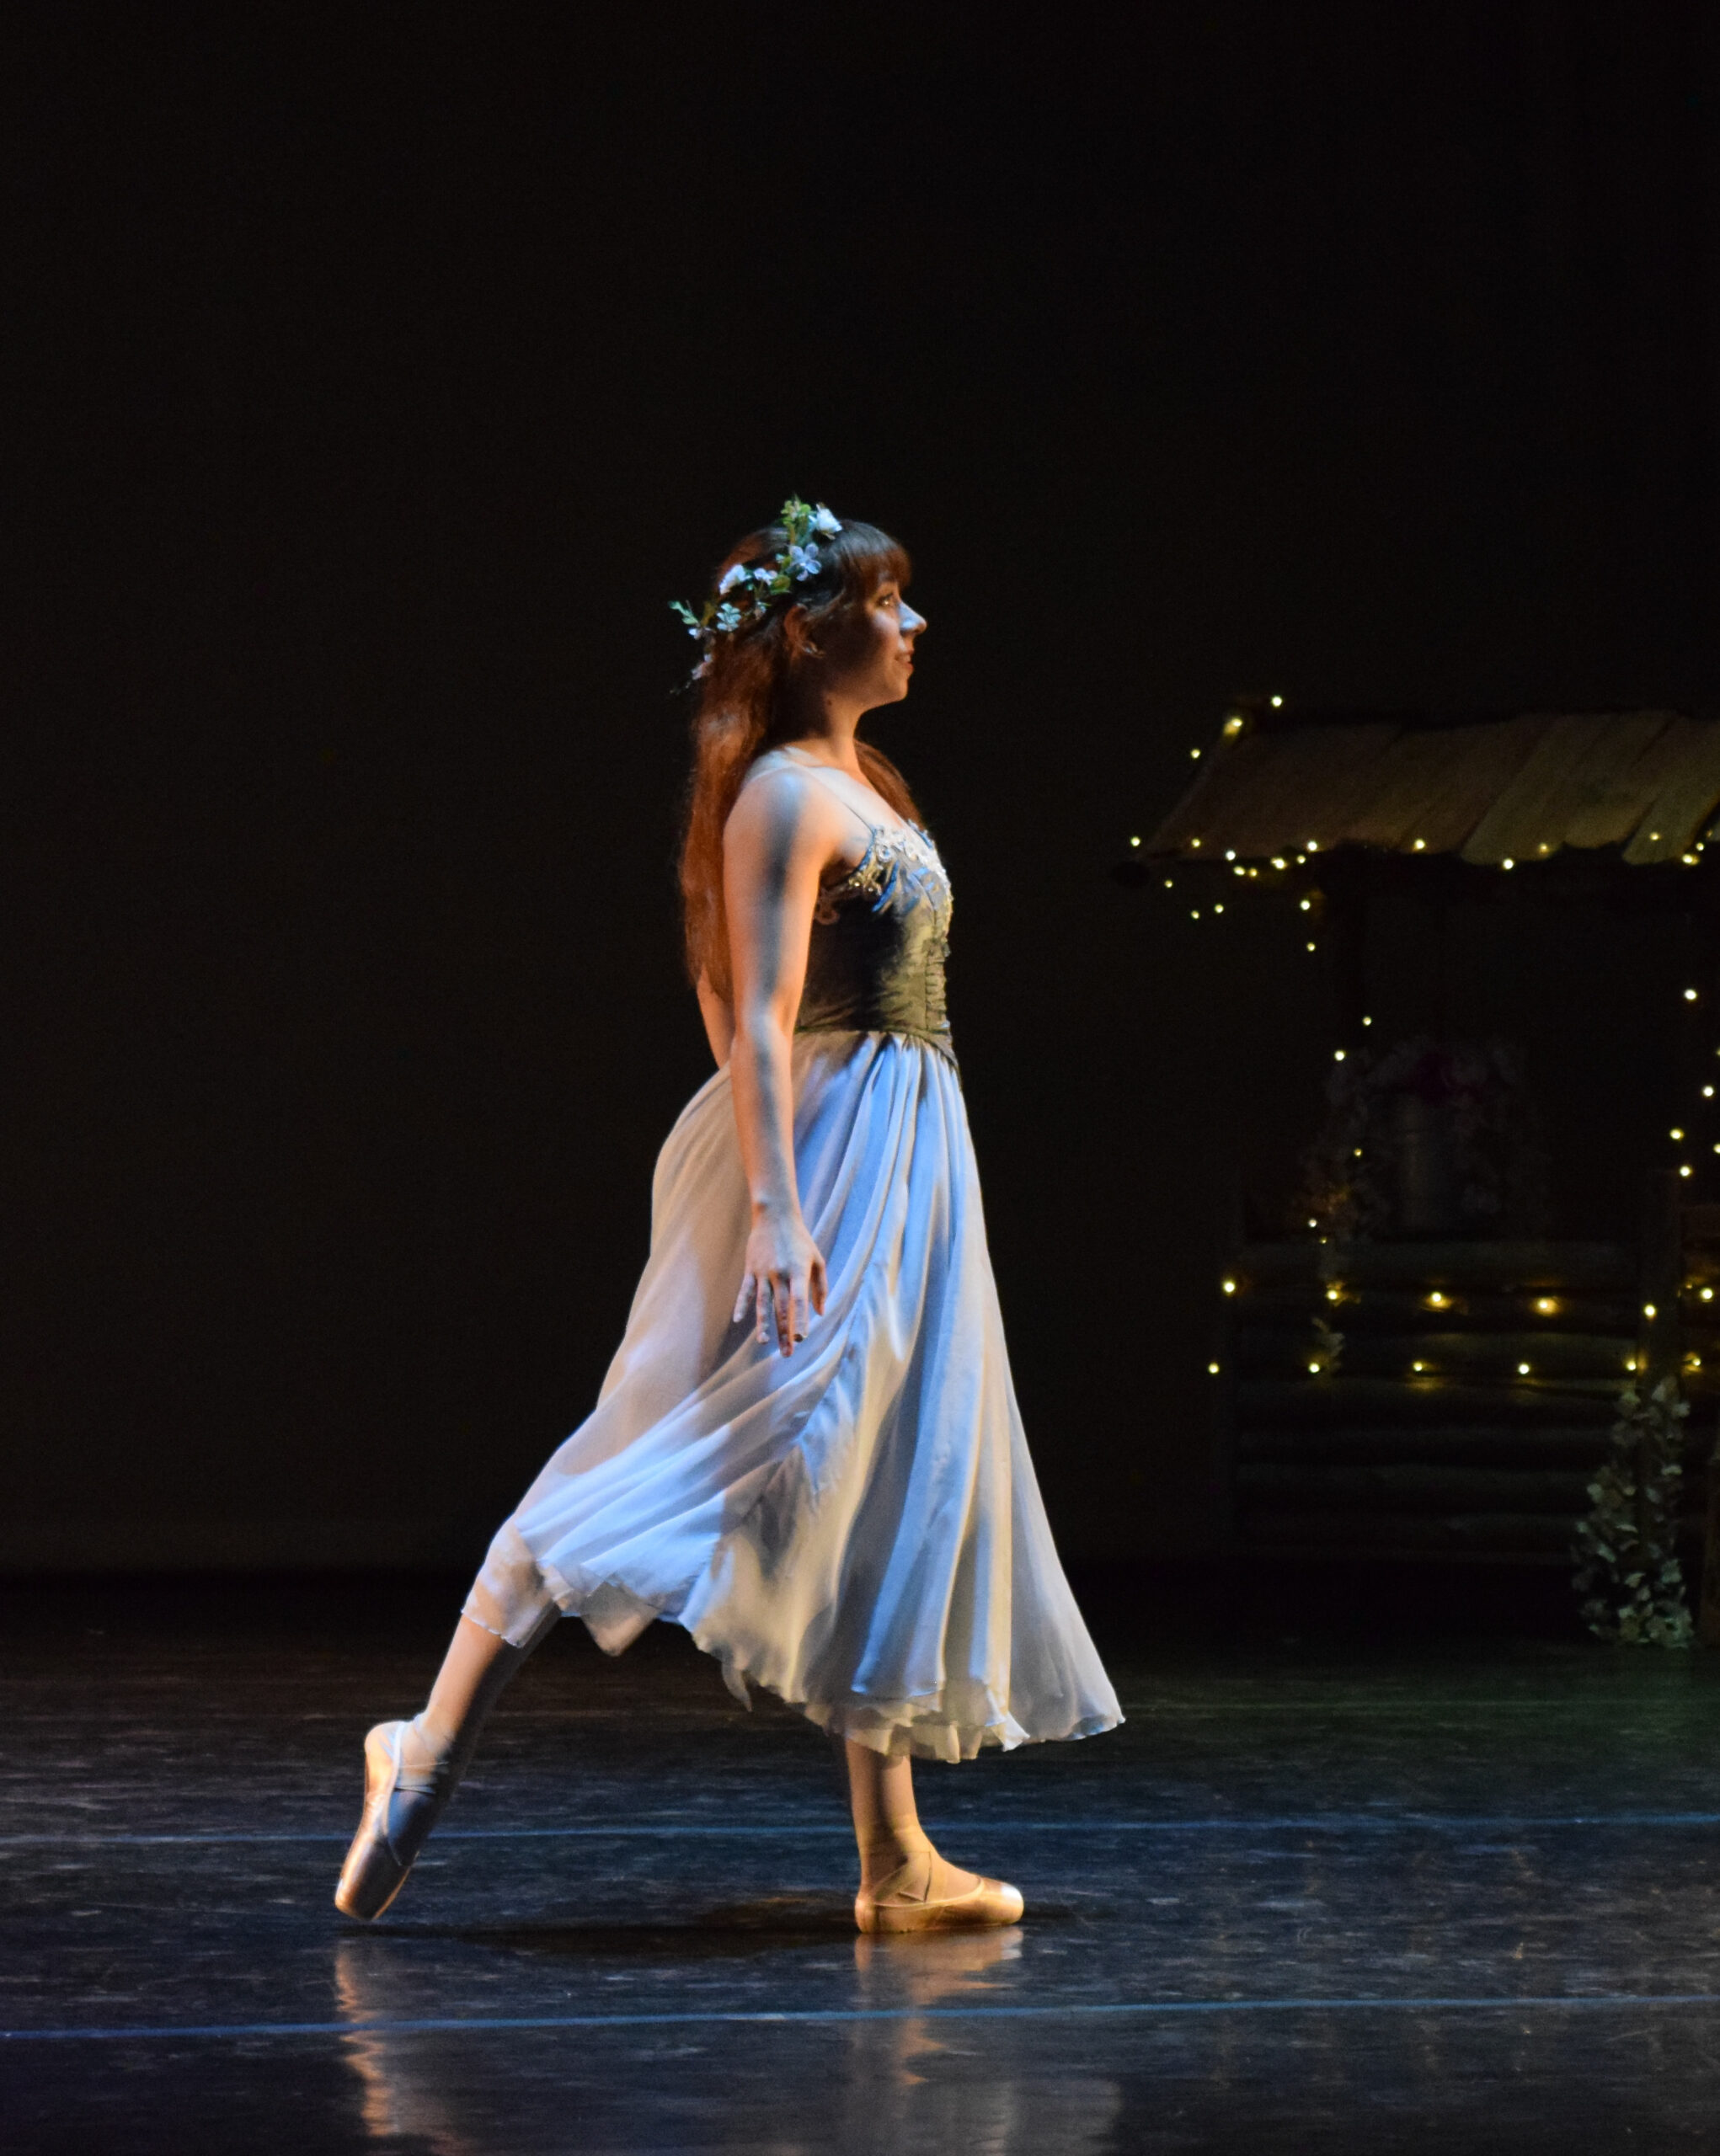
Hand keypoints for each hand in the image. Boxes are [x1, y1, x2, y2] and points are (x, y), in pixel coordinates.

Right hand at [734, 1210, 827, 1357]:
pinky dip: (741, 1305)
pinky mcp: (750, 1269)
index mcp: (799, 1271)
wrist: (776, 1216)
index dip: (800, 1320)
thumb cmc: (800, 1240)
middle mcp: (780, 1273)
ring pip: (762, 1303)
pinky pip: (745, 1291)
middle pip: (781, 1308)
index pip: (799, 1300)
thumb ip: (821, 1287)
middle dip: (784, 1332)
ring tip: (764, 1343)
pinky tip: (738, 1320)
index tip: (801, 1338)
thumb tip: (820, 1313)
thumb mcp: (817, 1260)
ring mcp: (763, 1272)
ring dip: (762, 1324)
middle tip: (787, 1354)